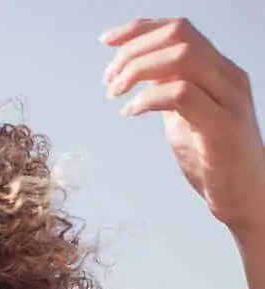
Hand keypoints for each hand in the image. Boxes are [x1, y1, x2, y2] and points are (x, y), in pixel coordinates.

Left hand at [103, 17, 264, 238]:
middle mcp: (228, 78)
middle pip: (179, 36)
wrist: (245, 197)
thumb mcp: (184, 116)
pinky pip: (181, 95)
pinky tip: (130, 113)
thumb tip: (140, 71)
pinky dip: (147, 99)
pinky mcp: (222, 127)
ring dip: (137, 71)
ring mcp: (229, 100)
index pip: (181, 29)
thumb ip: (168, 89)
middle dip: (133, 50)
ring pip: (182, 58)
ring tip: (115, 93)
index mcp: (219, 71)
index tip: (107, 41)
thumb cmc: (213, 158)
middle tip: (108, 79)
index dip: (140, 29)